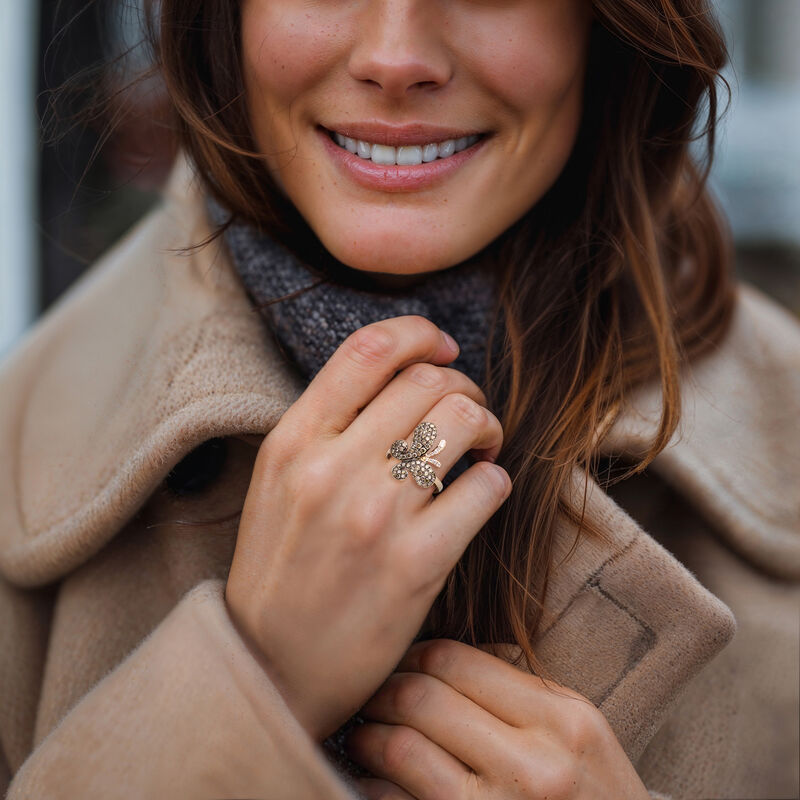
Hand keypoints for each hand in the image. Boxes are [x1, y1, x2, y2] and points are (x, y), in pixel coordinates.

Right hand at [224, 316, 512, 740]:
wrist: (271, 667)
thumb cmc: (280, 570)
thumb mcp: (278, 484)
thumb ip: (326, 429)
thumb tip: (403, 380)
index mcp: (292, 443)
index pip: (367, 350)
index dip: (419, 333)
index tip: (443, 347)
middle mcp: (330, 469)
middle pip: (428, 380)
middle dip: (464, 385)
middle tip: (470, 412)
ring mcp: (375, 516)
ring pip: (462, 420)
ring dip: (487, 425)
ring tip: (482, 448)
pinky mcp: (417, 564)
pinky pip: (485, 488)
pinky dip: (495, 480)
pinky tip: (480, 494)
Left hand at [345, 639, 650, 799]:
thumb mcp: (581, 735)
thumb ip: (524, 688)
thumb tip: (446, 654)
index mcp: (563, 721)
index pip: (455, 660)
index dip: (413, 655)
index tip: (400, 663)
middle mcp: (536, 765)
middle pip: (422, 697)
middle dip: (382, 691)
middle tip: (370, 695)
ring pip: (402, 748)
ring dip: (368, 736)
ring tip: (362, 734)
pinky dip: (372, 787)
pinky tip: (372, 780)